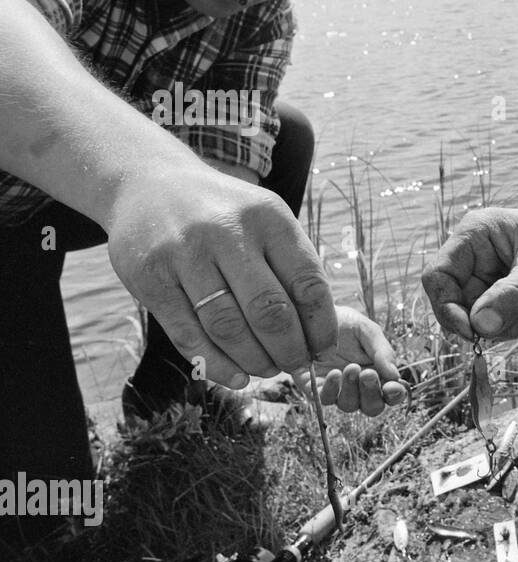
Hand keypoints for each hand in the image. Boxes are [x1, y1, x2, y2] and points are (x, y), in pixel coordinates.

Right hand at [104, 165, 336, 387]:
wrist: (149, 184)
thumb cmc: (224, 214)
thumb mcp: (266, 220)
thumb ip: (293, 267)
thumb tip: (320, 335)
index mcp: (269, 219)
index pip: (308, 285)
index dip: (321, 327)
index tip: (323, 349)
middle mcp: (227, 233)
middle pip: (270, 312)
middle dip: (289, 351)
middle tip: (296, 366)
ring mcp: (185, 255)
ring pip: (228, 328)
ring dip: (254, 361)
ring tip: (267, 369)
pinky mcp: (150, 278)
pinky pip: (188, 335)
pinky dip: (216, 364)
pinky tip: (236, 376)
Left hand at [291, 306, 406, 415]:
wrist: (311, 316)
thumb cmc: (344, 323)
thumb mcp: (367, 331)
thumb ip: (383, 351)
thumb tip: (395, 375)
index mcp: (378, 373)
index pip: (392, 395)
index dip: (395, 395)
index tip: (392, 386)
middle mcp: (359, 387)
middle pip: (372, 407)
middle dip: (372, 393)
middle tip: (368, 373)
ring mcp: (337, 390)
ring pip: (349, 406)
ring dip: (352, 390)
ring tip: (350, 367)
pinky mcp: (315, 388)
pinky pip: (325, 399)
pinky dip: (331, 390)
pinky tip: (334, 373)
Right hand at [422, 204, 517, 340]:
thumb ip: (512, 294)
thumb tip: (480, 326)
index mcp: (473, 236)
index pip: (438, 276)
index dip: (447, 307)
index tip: (472, 332)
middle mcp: (473, 258)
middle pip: (458, 306)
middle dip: (493, 321)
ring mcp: (487, 279)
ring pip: (480, 321)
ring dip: (514, 325)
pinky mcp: (503, 297)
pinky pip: (500, 324)